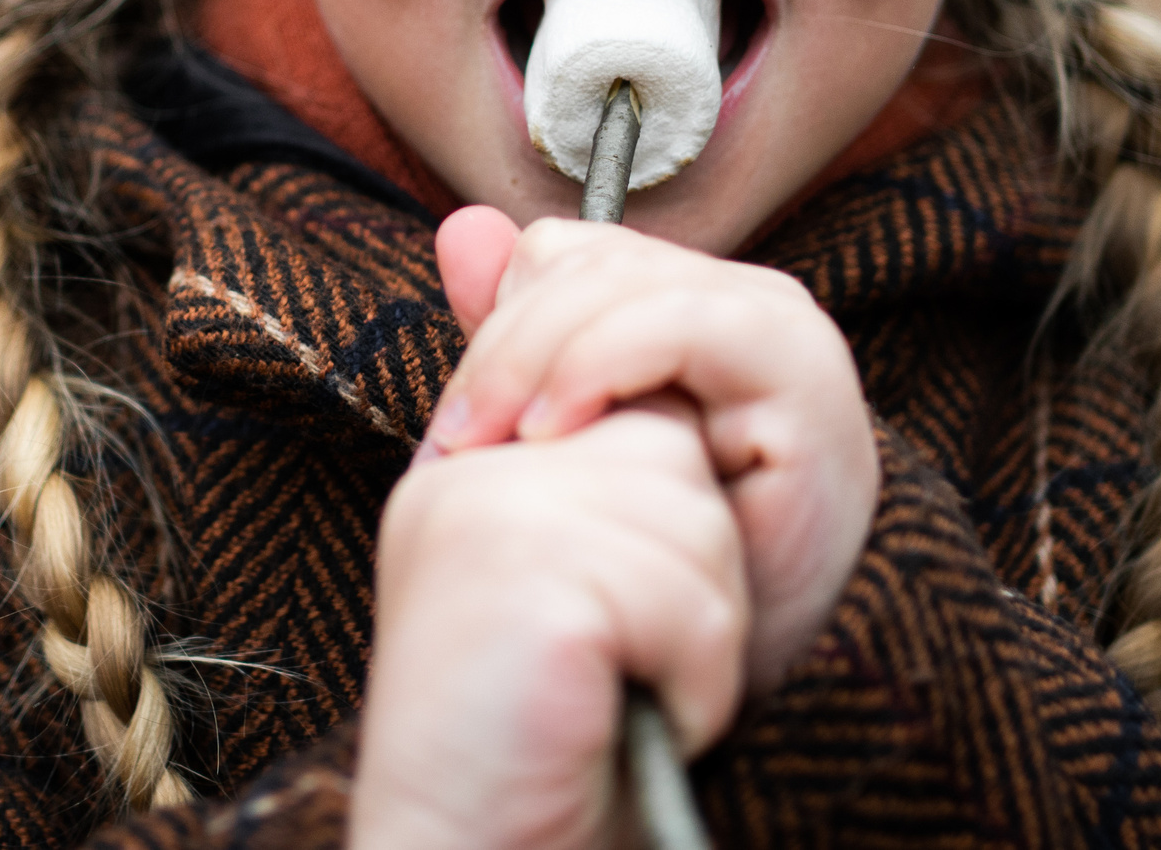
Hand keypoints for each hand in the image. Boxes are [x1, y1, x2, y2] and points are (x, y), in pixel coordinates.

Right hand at [351, 400, 746, 849]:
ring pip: (697, 519)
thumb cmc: (544, 748)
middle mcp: (461, 473)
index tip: (621, 620)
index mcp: (466, 467)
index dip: (671, 516)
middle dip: (693, 571)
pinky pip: (689, 599)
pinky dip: (694, 682)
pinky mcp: (523, 578)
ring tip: (617, 692)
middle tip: (622, 662)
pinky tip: (620, 718)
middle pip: (672, 450)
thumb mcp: (577, 589)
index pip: (632, 411)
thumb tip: (691, 411)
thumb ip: (606, 491)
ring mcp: (481, 515)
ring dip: (698, 635)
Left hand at [426, 207, 879, 689]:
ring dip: (533, 357)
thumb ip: (520, 339)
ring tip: (488, 444)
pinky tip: (551, 433)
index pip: (567, 253)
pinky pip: (679, 322)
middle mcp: (744, 302)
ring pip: (621, 280)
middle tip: (453, 442)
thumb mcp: (567, 448)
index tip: (454, 423)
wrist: (726, 691)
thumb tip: (460, 230)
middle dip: (504, 344)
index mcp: (686, 308)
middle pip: (588, 260)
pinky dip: (597, 363)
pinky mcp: (805, 374)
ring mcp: (782, 329)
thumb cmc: (655, 580)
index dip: (500, 320)